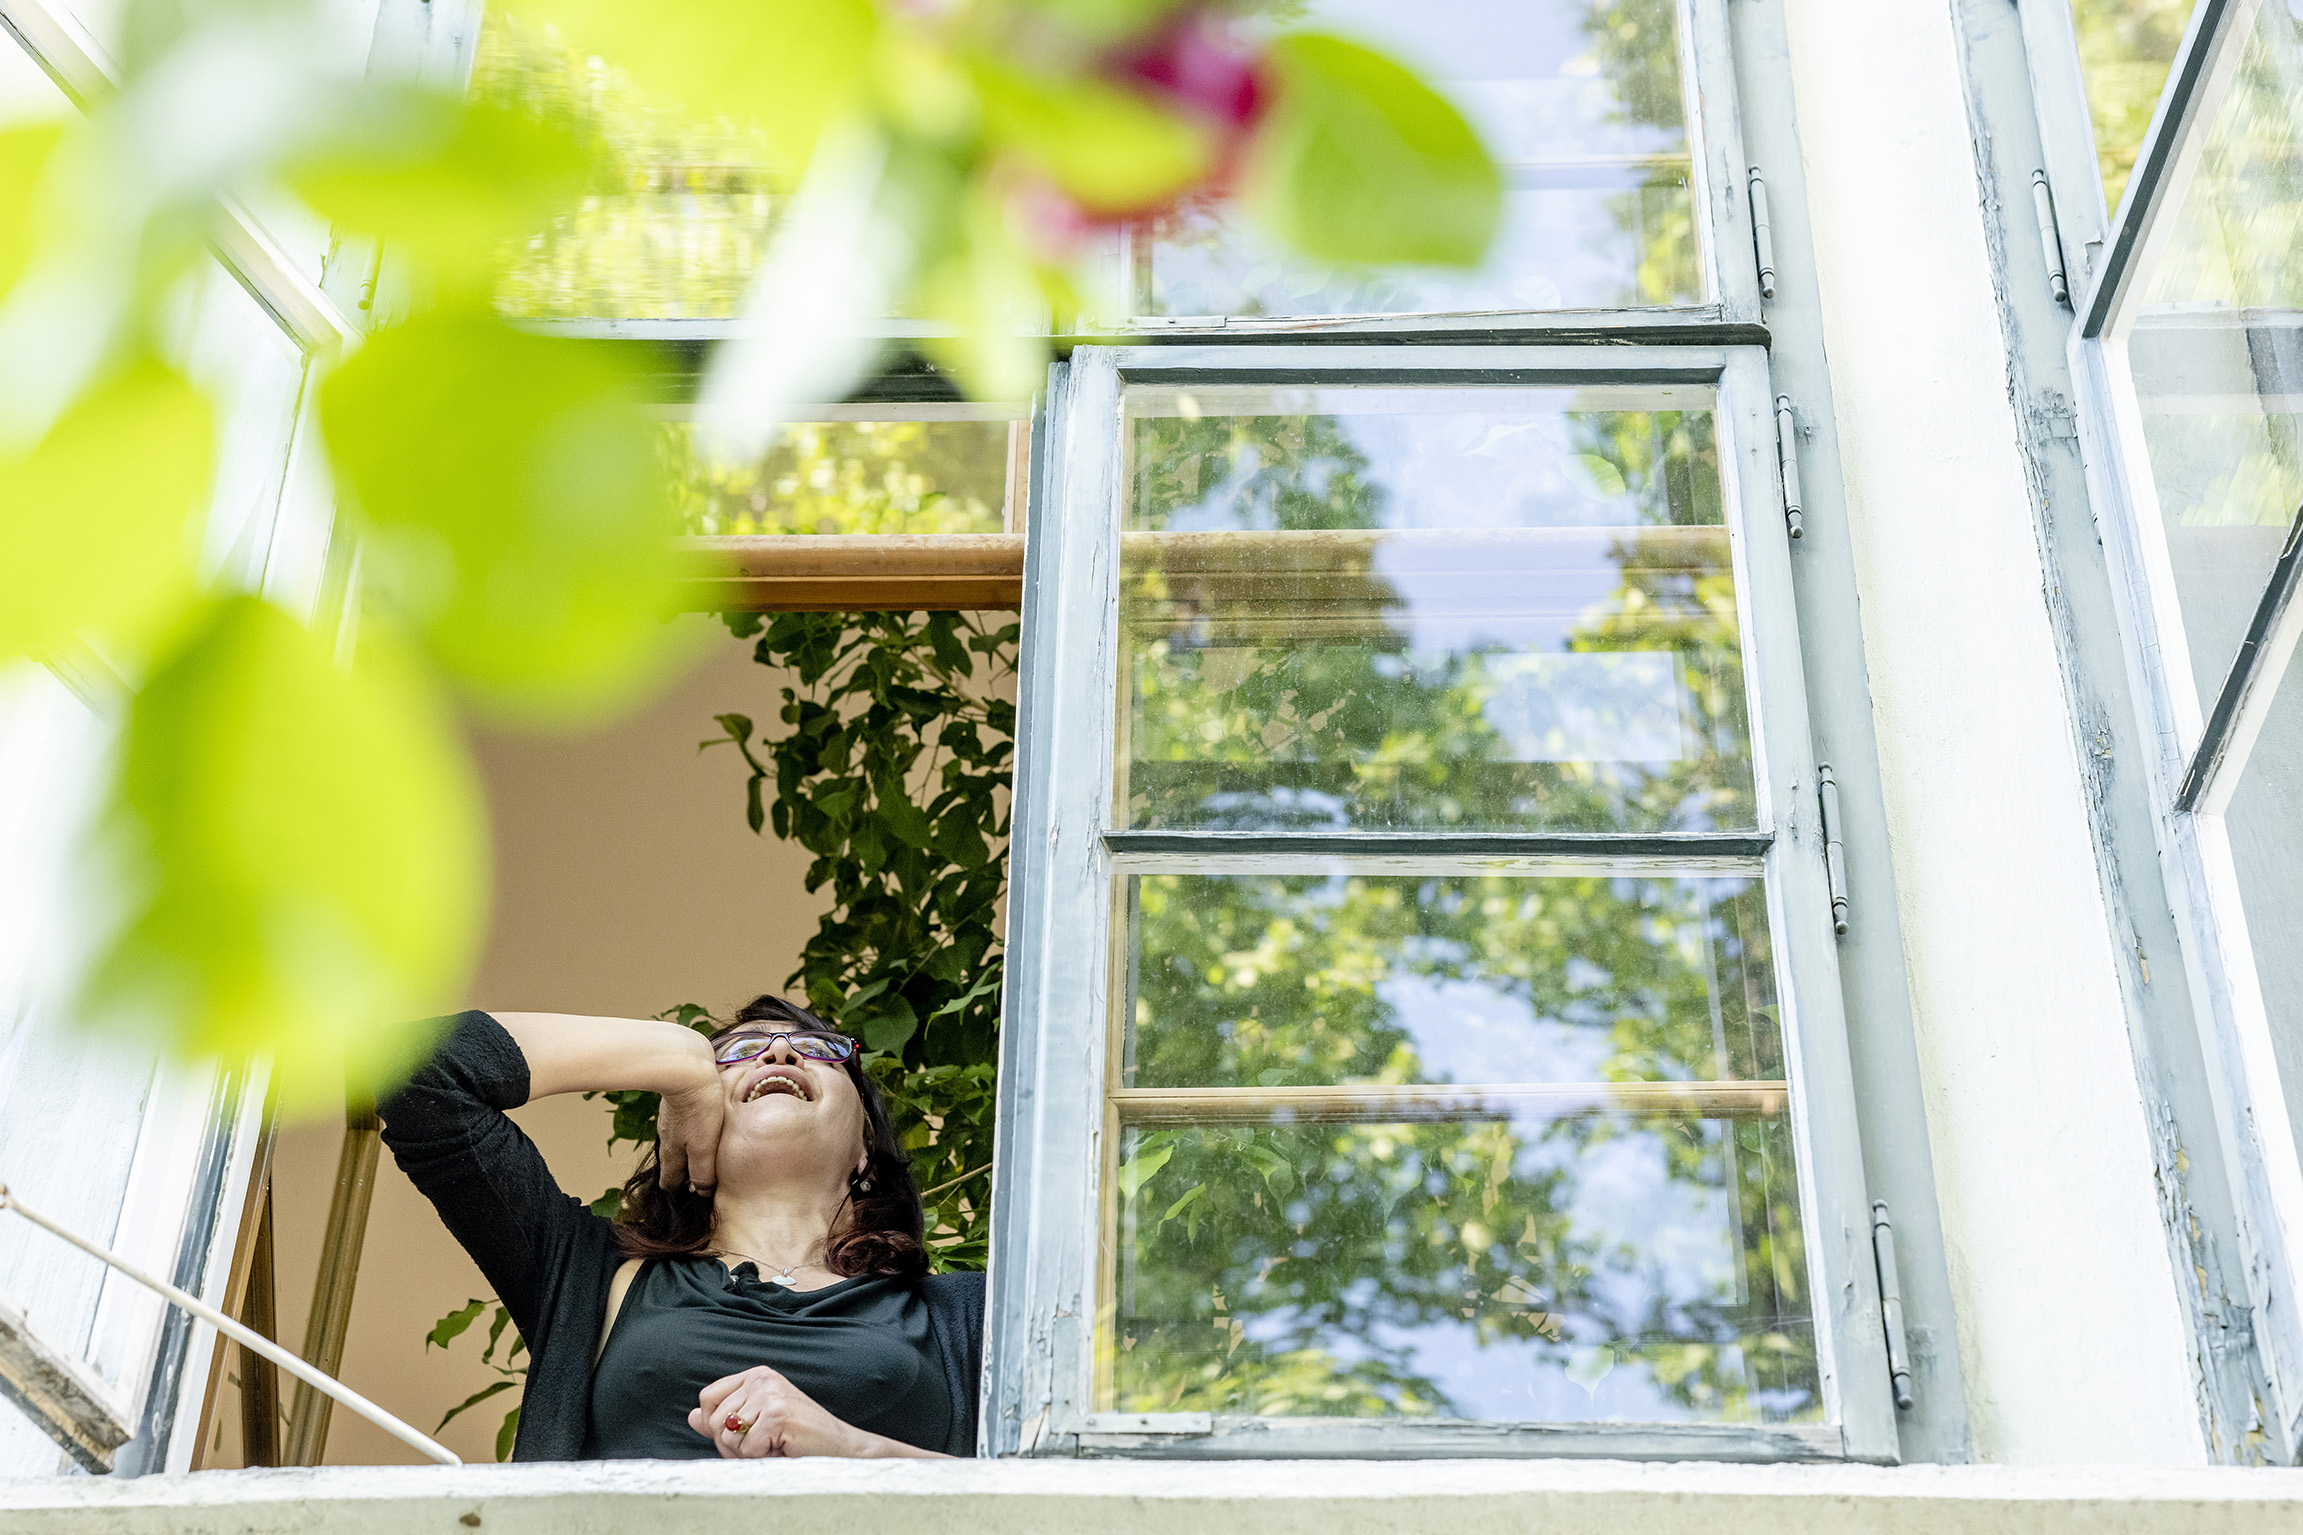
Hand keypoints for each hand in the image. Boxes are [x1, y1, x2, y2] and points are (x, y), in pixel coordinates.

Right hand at [654, 1037, 722, 1192]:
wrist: (687, 1065)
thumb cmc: (699, 1106)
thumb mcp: (704, 1145)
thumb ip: (703, 1170)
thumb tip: (702, 1192)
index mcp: (673, 1152)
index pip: (670, 1181)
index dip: (678, 1193)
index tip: (688, 1200)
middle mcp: (668, 1137)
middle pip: (672, 1163)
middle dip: (681, 1175)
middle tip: (696, 1183)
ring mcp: (671, 1118)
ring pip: (676, 1142)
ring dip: (686, 1152)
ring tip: (701, 1159)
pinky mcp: (678, 1102)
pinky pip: (682, 1124)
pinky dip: (690, 1132)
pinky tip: (700, 1127)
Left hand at [690, 1365, 869, 1457]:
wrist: (840, 1448)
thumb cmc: (799, 1437)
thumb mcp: (758, 1423)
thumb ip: (725, 1419)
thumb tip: (691, 1416)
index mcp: (757, 1375)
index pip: (708, 1397)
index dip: (715, 1424)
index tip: (741, 1435)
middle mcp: (762, 1378)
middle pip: (715, 1420)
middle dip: (732, 1445)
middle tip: (763, 1445)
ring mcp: (770, 1395)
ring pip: (728, 1437)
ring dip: (749, 1453)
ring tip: (775, 1445)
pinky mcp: (777, 1415)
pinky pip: (746, 1450)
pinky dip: (763, 1458)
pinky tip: (783, 1448)